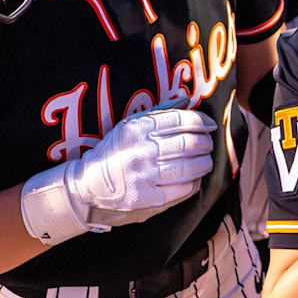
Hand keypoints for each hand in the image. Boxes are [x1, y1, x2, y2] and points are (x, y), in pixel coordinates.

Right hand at [69, 106, 216, 227]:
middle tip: (209, 144)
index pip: (180, 120)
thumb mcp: (129, 125)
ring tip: (206, 160)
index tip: (210, 125)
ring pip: (188, 167)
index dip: (201, 122)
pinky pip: (182, 189)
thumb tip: (186, 98)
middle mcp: (142, 150)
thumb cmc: (113, 152)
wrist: (87, 187)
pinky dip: (194, 182)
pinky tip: (195, 178)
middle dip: (205, 143)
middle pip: (188, 144)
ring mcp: (145, 176)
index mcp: (138, 128)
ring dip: (204, 163)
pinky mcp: (148, 199)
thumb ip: (159, 111)